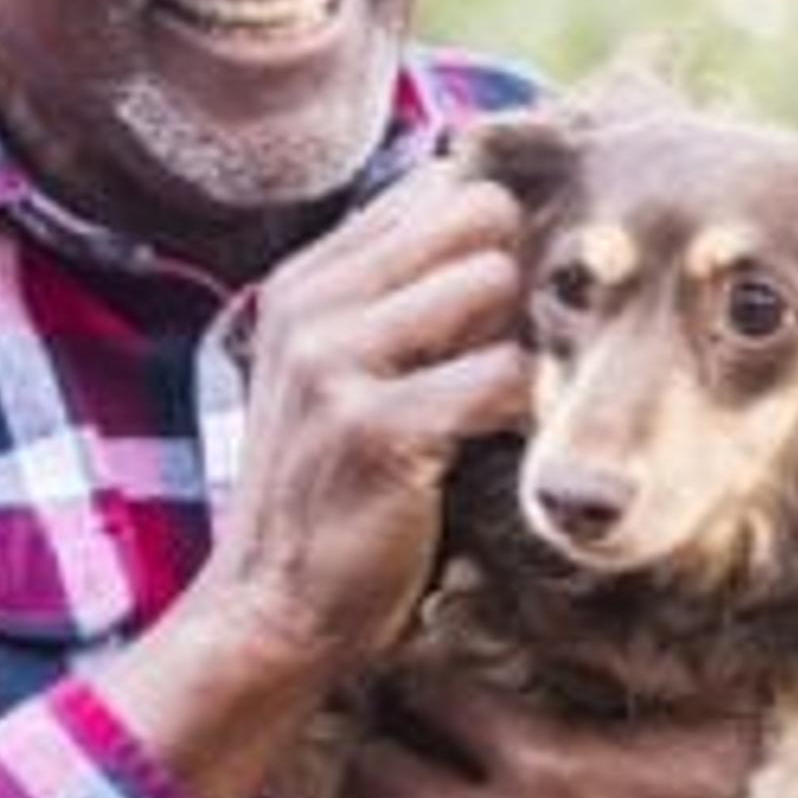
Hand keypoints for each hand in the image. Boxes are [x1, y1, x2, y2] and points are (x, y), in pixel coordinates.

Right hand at [98, 167, 526, 797]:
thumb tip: (503, 226)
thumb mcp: (339, 375)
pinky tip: (501, 447)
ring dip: (521, 341)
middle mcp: (311, 305)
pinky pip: (502, 375)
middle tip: (509, 353)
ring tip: (501, 404)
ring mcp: (335, 363)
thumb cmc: (332, 492)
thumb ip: (400, 301)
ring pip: (493, 282)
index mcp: (306, 281)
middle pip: (474, 215)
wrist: (273, 609)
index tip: (500, 310)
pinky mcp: (376, 429)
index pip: (436, 187)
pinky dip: (524, 411)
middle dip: (515, 278)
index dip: (491, 238)